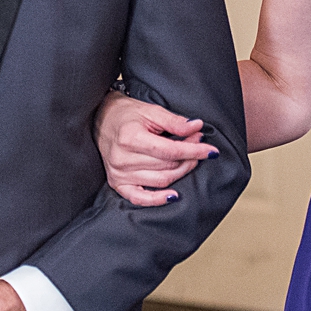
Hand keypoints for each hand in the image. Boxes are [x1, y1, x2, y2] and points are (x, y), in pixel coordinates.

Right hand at [94, 89, 218, 205]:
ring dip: (181, 172)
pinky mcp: (116, 183)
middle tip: (199, 146)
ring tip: (189, 160)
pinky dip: (158, 200)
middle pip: (168, 166)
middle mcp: (123, 158)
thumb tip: (196, 127)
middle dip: (190, 158)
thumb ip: (174, 121)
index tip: (211, 150)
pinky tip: (173, 195)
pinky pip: (140, 199)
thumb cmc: (126, 114)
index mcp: (130, 138)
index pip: (171, 151)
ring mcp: (119, 173)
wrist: (100, 119)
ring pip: (160, 181)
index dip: (194, 151)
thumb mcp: (151, 111)